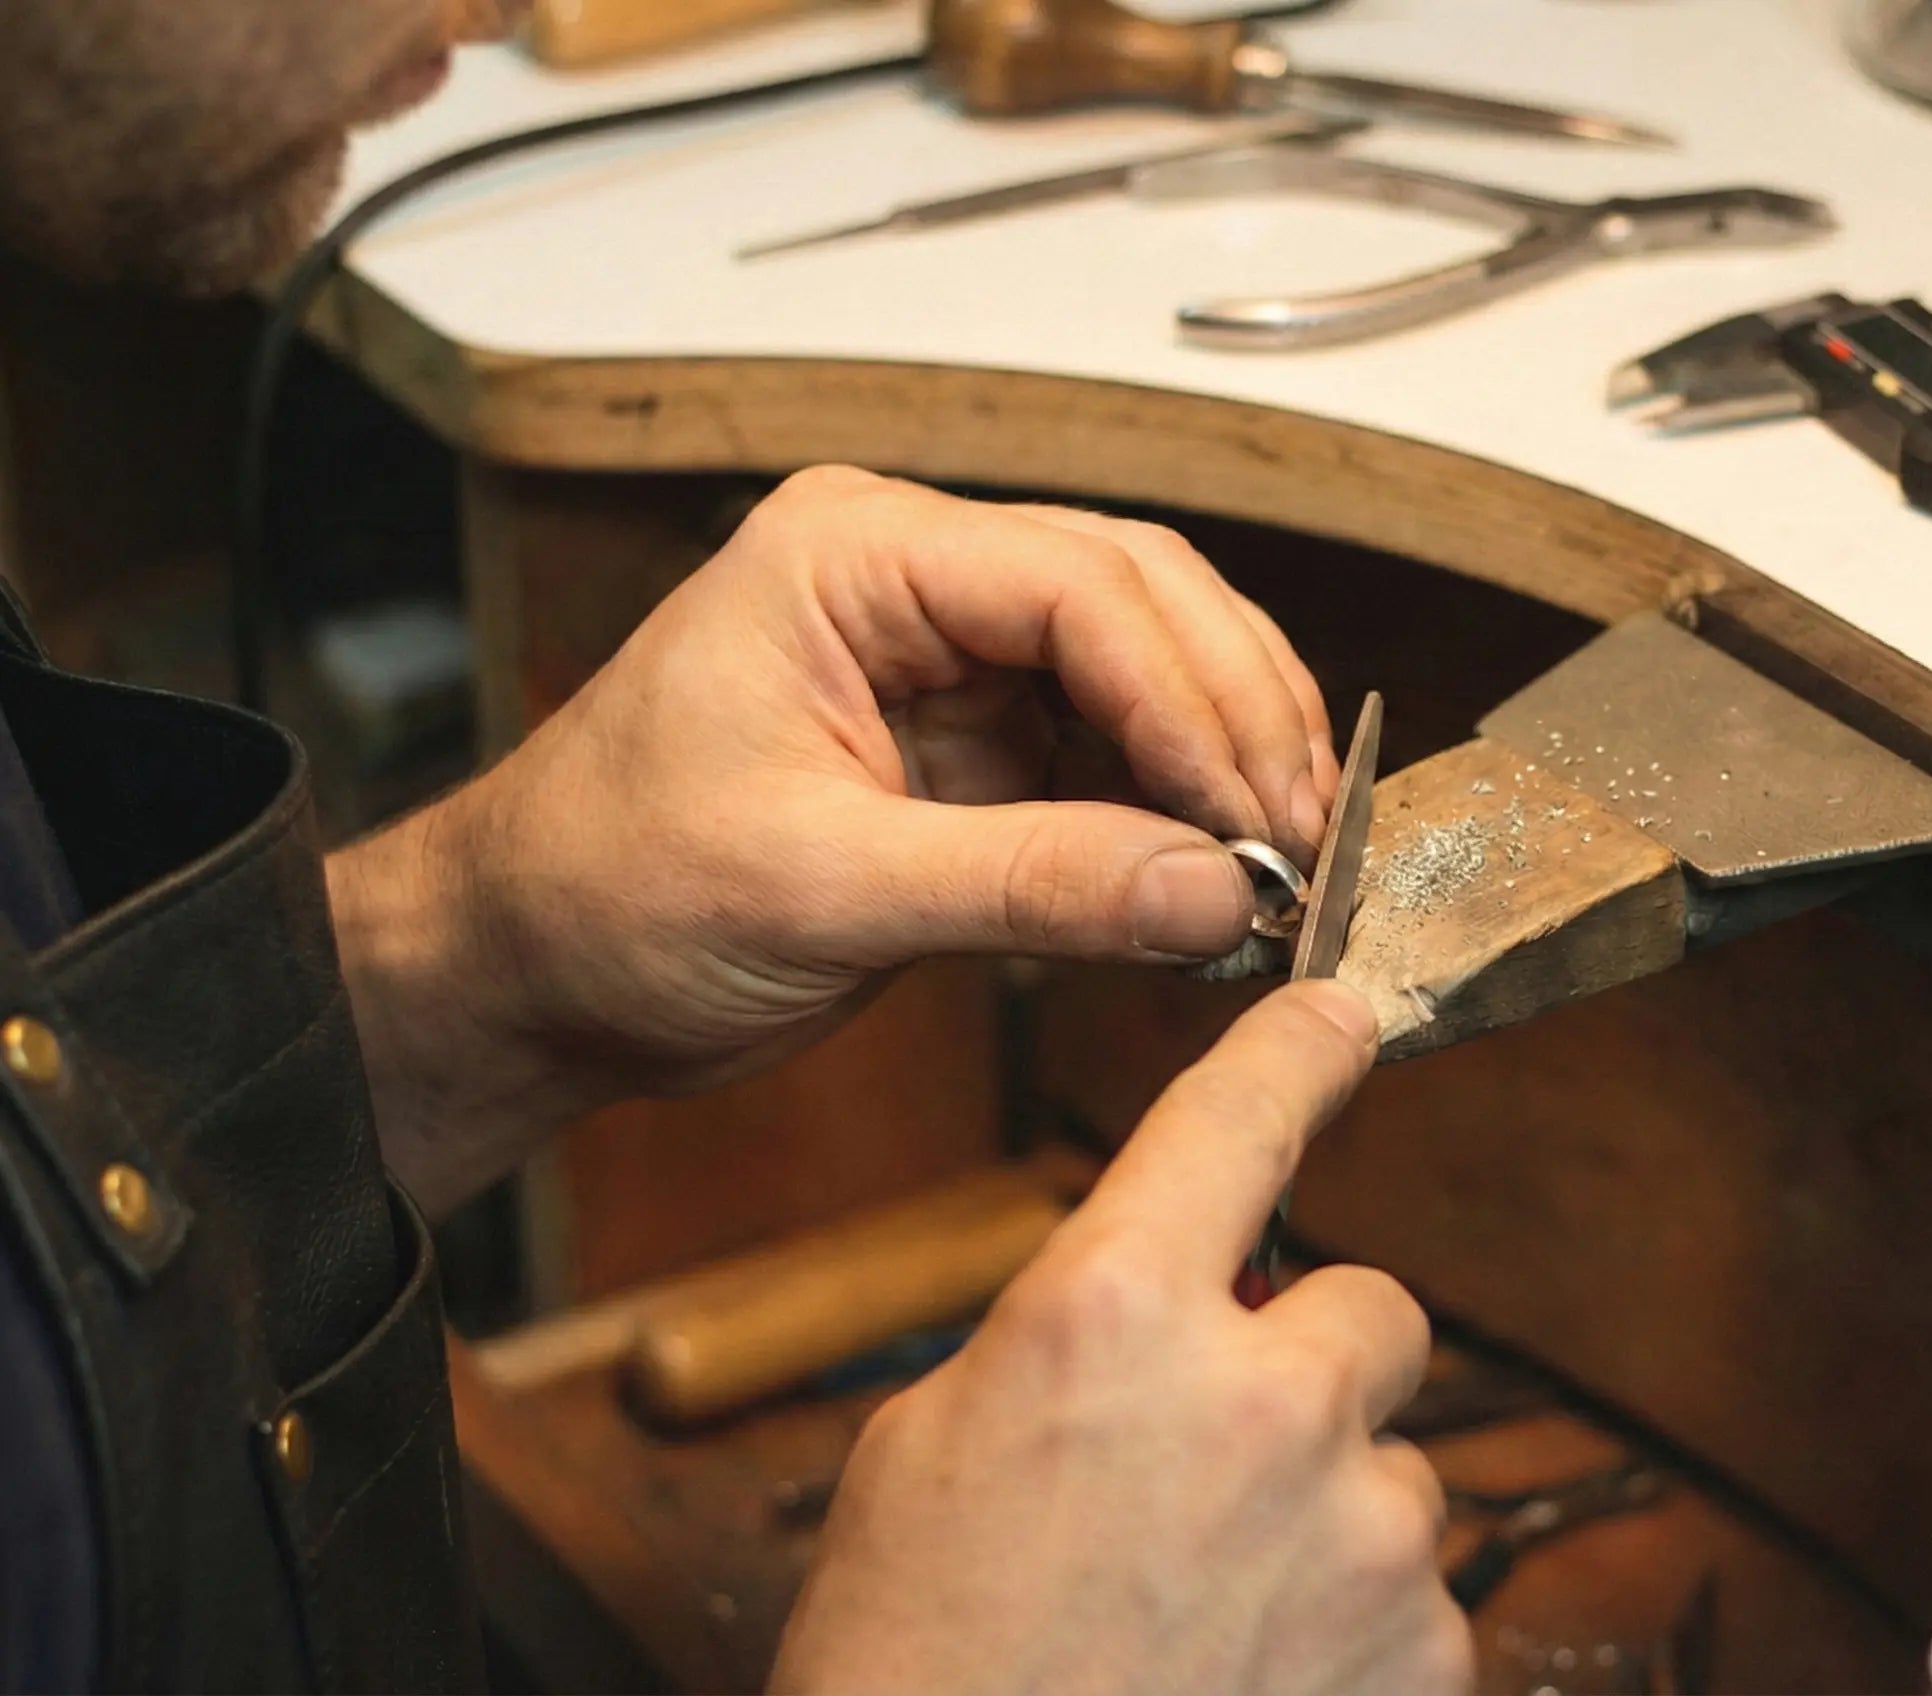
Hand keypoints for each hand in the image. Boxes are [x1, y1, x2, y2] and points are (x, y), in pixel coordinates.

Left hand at [335, 469, 1340, 1206]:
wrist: (529, 973)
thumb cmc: (606, 892)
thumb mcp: (817, 889)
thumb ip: (1028, 883)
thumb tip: (1213, 890)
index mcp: (854, 553)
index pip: (1077, 584)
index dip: (1189, 696)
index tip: (1255, 810)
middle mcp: (916, 581)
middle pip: (1141, 603)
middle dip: (1234, 716)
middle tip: (1305, 837)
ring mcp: (952, 661)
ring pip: (1149, 672)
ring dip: (1225, 760)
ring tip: (1286, 862)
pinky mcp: (975, 749)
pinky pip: (1114, 759)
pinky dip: (1179, 816)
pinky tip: (1222, 881)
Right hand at [771, 982, 1470, 1695]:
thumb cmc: (913, 1662)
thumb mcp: (937, 1450)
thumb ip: (1074, 1344)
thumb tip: (1161, 1319)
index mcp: (1110, 1316)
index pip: (1236, 1120)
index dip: (1296, 1049)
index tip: (1339, 1013)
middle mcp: (1260, 1398)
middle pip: (1369, 1305)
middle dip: (1310, 1363)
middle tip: (1219, 1458)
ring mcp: (1360, 1533)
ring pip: (1392, 1462)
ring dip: (1328, 1509)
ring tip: (1208, 1607)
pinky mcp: (1423, 1653)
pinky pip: (1418, 1589)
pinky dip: (1356, 1625)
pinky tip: (1252, 1673)